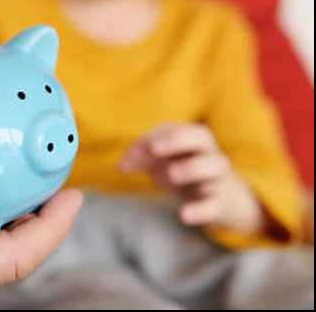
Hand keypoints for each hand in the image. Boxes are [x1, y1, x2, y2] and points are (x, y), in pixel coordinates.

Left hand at [118, 123, 266, 235]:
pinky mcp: (221, 204)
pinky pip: (216, 204)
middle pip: (202, 136)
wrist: (222, 200)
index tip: (137, 150)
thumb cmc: (184, 170)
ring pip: (216, 165)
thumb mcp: (159, 162)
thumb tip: (121, 165)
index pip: (175, 128)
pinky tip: (183, 215)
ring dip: (193, 168)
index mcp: (191, 139)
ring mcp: (217, 177)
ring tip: (172, 174)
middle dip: (178, 139)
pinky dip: (201, 209)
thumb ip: (137, 158)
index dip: (155, 136)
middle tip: (155, 149)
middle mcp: (208, 153)